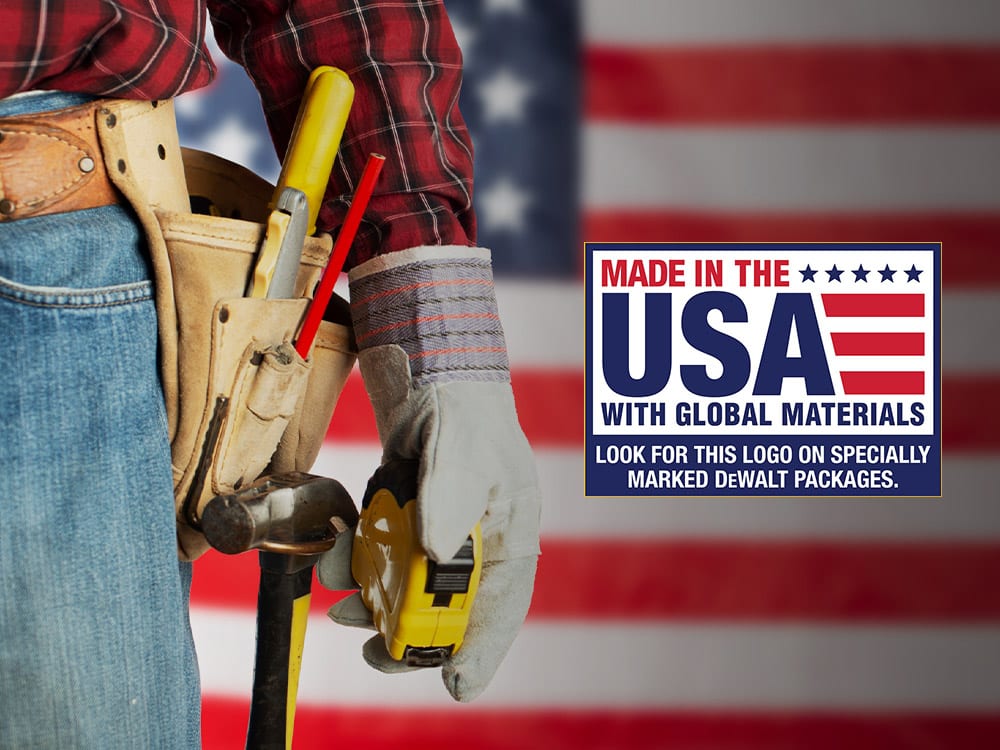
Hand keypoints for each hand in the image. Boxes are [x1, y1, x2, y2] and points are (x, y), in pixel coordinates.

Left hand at [317, 246, 540, 701]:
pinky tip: (338, 566)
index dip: (482, 648)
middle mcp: (475, 546)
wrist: (430, 381)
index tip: (459, 685)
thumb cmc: (464, 413)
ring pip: (408, 591)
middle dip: (412, 634)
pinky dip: (359, 571)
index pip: (503, 604)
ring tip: (346, 612)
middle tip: (379, 654)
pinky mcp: (407, 525)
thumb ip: (451, 498)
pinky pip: (382, 563)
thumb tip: (434, 550)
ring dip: (375, 604)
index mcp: (508, 536)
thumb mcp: (462, 452)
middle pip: (449, 610)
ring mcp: (438, 537)